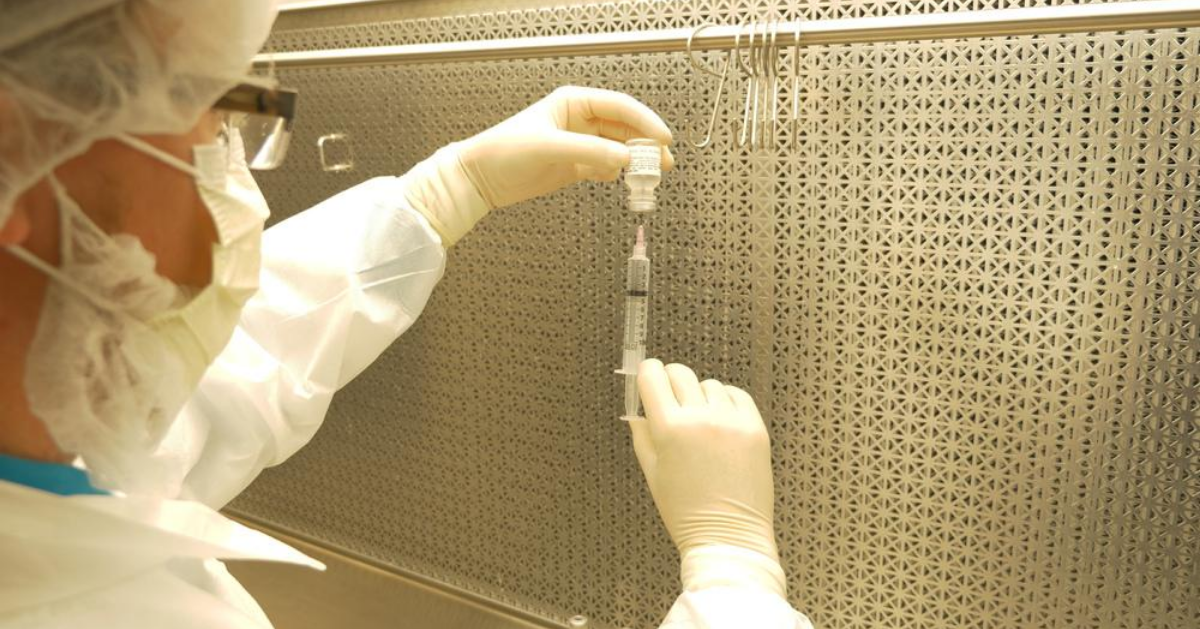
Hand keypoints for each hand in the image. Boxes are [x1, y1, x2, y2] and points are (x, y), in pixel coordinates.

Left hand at [401, 86, 673, 246]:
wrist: (480, 179)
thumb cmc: (503, 152)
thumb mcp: (549, 148)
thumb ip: (589, 152)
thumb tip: (626, 159)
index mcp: (574, 103)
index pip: (619, 107)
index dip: (645, 121)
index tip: (664, 139)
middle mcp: (580, 121)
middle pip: (625, 129)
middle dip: (646, 144)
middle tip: (665, 163)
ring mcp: (579, 143)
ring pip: (619, 149)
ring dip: (635, 162)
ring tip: (649, 177)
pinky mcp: (575, 166)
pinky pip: (606, 167)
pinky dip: (617, 174)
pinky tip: (620, 181)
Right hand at [630, 359, 785, 595]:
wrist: (728, 536)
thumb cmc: (685, 511)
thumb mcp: (652, 472)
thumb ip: (642, 434)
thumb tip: (638, 409)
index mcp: (670, 429)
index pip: (653, 376)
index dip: (648, 373)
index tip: (649, 378)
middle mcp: (701, 419)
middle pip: (681, 373)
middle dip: (672, 381)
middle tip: (673, 400)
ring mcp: (731, 422)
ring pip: (709, 385)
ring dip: (701, 397)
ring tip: (701, 423)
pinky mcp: (755, 428)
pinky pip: (737, 395)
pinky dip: (726, 402)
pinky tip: (721, 423)